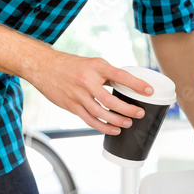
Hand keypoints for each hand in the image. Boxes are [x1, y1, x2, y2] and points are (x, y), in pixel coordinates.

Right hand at [28, 51, 153, 134]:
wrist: (44, 66)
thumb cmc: (72, 65)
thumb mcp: (92, 64)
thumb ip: (107, 74)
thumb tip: (128, 87)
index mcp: (96, 67)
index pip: (120, 76)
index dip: (136, 84)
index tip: (149, 91)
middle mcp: (87, 81)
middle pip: (110, 100)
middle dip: (127, 109)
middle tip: (139, 113)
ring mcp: (77, 95)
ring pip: (100, 113)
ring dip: (116, 121)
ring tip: (128, 123)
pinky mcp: (71, 105)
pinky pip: (89, 119)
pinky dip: (102, 127)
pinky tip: (113, 130)